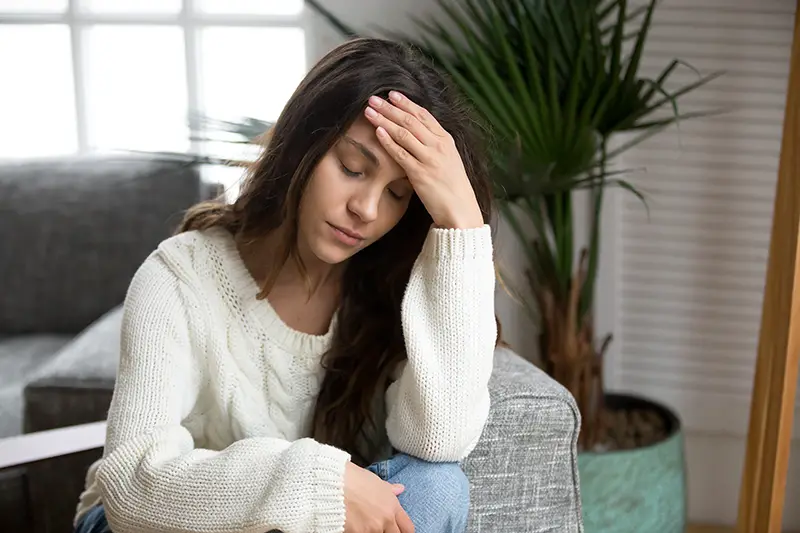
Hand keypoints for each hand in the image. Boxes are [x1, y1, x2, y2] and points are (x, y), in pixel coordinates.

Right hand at [343, 461, 413, 532]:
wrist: (333, 485)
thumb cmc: (353, 479)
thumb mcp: (375, 481)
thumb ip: (389, 490)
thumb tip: (400, 489)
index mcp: (392, 506)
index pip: (408, 527)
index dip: (404, 531)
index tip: (399, 531)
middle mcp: (386, 519)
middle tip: (381, 528)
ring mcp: (373, 529)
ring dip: (373, 531)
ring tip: (364, 524)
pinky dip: (359, 531)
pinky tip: (354, 526)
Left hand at [364, 91, 483, 229]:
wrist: (460, 209)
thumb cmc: (452, 187)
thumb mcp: (449, 160)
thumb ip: (435, 146)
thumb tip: (418, 135)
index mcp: (446, 140)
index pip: (424, 115)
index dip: (406, 103)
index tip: (392, 94)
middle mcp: (439, 146)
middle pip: (411, 120)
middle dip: (390, 108)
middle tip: (373, 99)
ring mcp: (430, 159)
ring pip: (404, 133)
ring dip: (385, 120)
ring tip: (370, 111)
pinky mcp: (420, 173)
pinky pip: (401, 153)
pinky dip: (388, 141)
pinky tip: (377, 132)